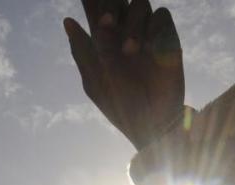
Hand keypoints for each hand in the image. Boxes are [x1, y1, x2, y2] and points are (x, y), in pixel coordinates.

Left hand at [64, 0, 184, 150]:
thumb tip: (67, 21)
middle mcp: (125, 29)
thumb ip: (82, 50)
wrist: (151, 123)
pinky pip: (162, 15)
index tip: (92, 10)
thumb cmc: (120, 104)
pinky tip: (149, 49)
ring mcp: (146, 31)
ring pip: (140, 3)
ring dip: (133, 24)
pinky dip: (154, 29)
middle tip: (106, 22)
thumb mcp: (95, 81)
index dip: (91, 1)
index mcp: (103, 38)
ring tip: (129, 51)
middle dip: (110, 4)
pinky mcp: (167, 37)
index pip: (94, 7)